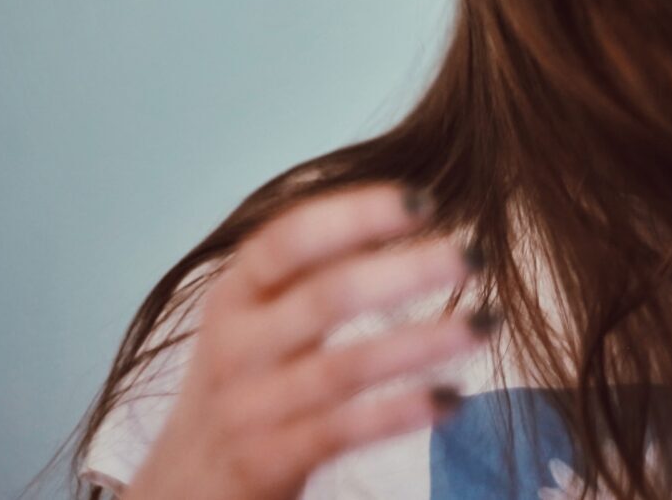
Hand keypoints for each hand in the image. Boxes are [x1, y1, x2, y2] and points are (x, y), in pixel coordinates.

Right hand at [124, 183, 490, 499]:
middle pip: (327, 297)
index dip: (356, 215)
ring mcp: (249, 407)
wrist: (185, 486)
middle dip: (406, 271)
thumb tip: (407, 205)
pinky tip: (452, 397)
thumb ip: (314, 269)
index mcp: (236, 293)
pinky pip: (343, 431)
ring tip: (486, 321)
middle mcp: (236, 345)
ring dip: (422, 342)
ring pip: (345, 367)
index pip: (291, 238)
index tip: (423, 199)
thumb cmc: (244, 382)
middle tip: (474, 253)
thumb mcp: (259, 317)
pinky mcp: (267, 462)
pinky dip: (401, 411)